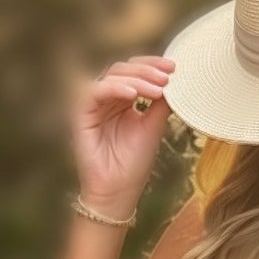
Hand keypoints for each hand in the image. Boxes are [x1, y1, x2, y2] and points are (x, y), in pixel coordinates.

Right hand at [71, 54, 175, 216]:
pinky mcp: (81, 112)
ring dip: (137, 79)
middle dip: (148, 70)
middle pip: (125, 69)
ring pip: (112, 76)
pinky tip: (133, 94)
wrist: (118, 191)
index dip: (154, 66)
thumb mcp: (154, 128)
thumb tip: (176, 81)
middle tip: (167, 76)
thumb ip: (162, 104)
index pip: (137, 73)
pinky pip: (96, 91)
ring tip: (157, 89)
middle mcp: (109, 98)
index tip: (174, 68)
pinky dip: (115, 89)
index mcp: (125, 100)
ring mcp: (95, 103)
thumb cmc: (134, 164)